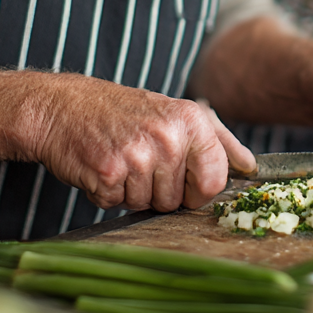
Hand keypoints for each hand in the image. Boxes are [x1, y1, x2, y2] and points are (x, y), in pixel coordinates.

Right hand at [23, 75, 250, 211]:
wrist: (61, 106)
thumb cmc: (121, 111)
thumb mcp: (175, 112)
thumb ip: (218, 140)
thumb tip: (251, 167)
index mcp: (191, 120)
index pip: (216, 181)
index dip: (199, 189)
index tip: (182, 177)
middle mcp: (168, 136)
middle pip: (180, 200)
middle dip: (161, 190)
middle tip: (140, 159)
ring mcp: (138, 156)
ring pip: (150, 206)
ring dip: (133, 192)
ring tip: (120, 158)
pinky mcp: (109, 174)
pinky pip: (119, 205)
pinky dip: (108, 193)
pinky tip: (102, 165)